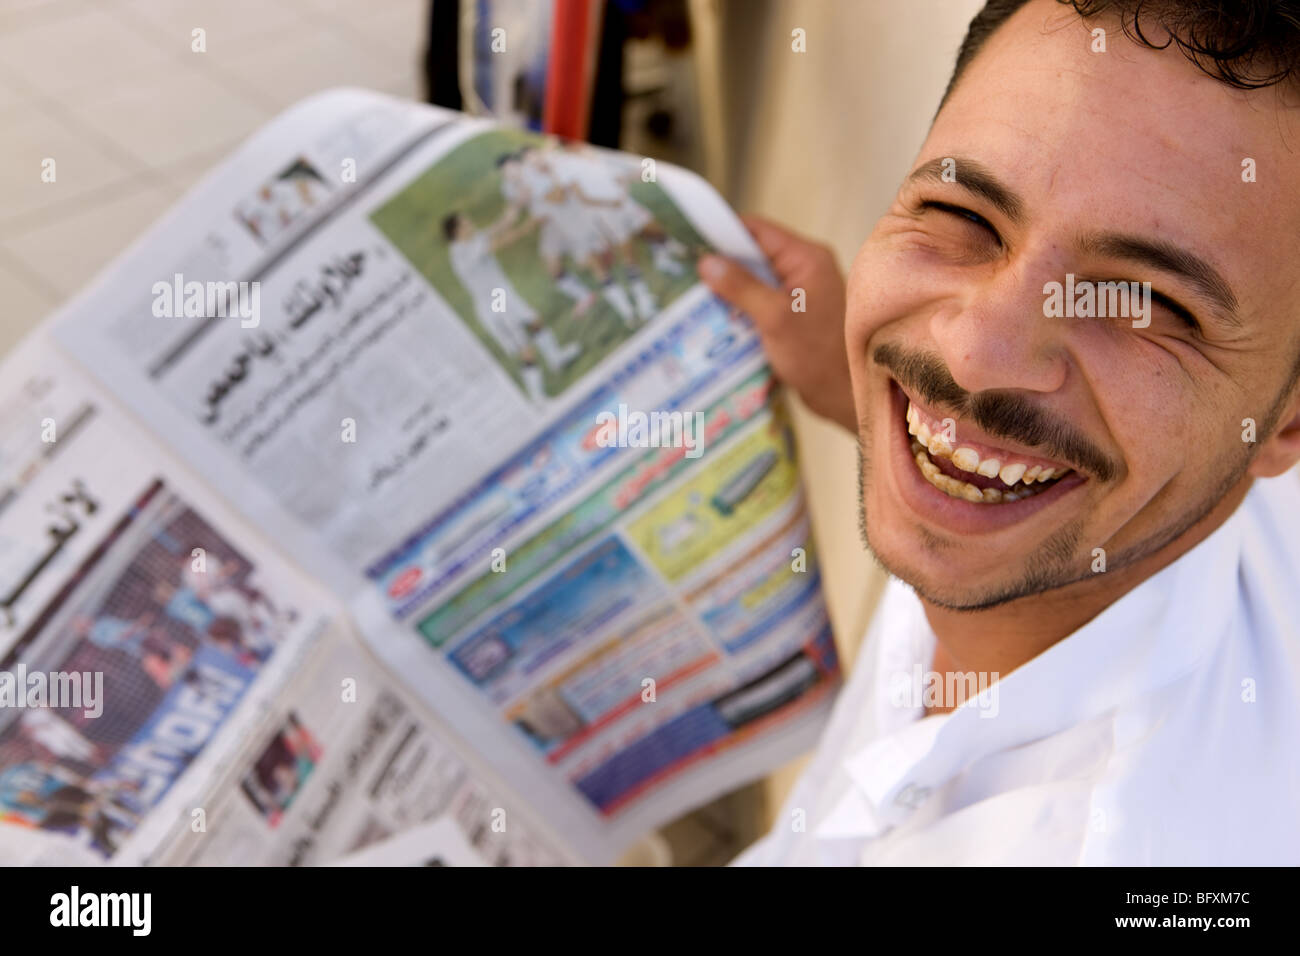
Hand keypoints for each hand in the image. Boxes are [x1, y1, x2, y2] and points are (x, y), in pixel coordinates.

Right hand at [698, 215, 854, 431]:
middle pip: (753, 255)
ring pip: (754, 281)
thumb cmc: (816, 354)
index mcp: (806, 258)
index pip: (758, 231)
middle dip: (720, 265)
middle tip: (682, 272)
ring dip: (727, 290)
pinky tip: (714, 318)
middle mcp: (804, 269)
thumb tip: (706, 261)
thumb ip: (741, 287)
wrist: (844, 396)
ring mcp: (799, 293)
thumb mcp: (774, 317)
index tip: (688, 239)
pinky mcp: (793, 316)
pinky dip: (739, 308)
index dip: (722, 232)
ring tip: (690, 295)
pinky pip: (759, 302)